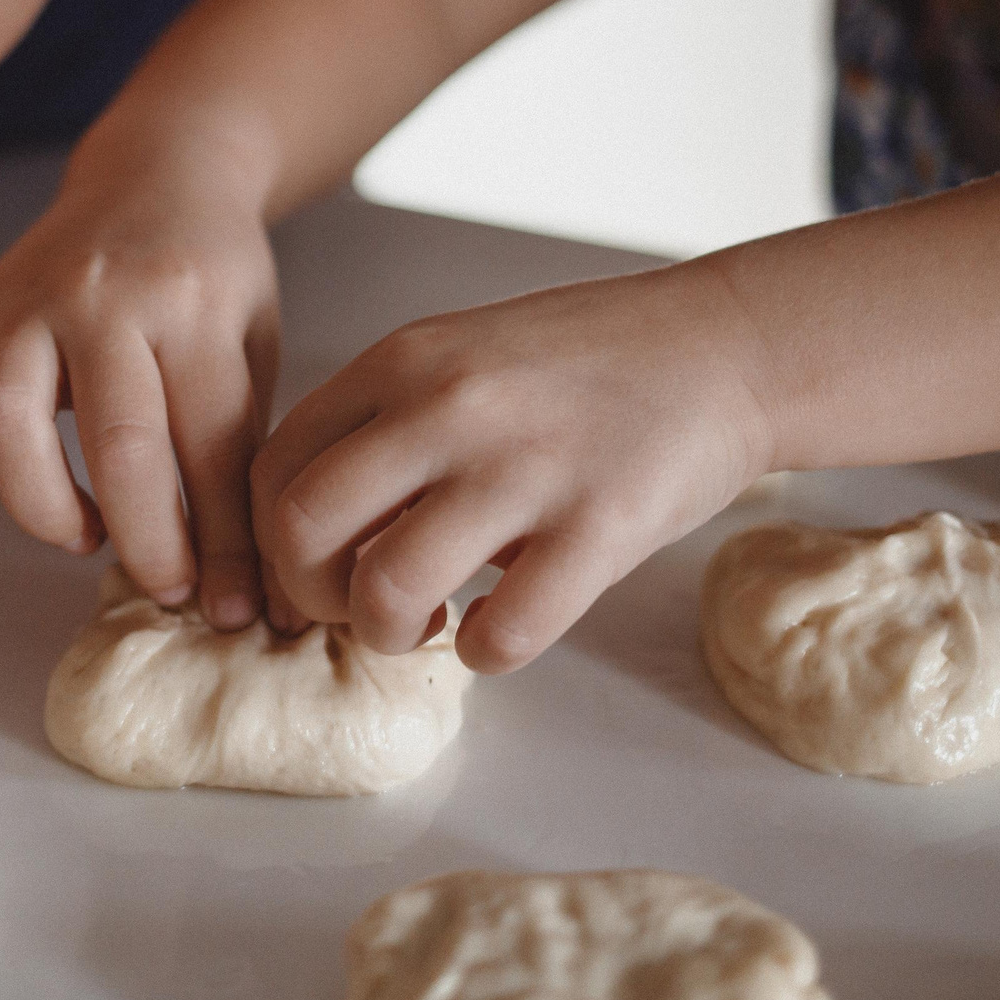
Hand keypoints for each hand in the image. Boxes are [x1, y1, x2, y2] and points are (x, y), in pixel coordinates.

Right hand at [0, 154, 279, 626]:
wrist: (158, 170)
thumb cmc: (215, 274)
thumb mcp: (254, 344)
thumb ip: (239, 448)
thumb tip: (245, 583)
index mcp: (192, 304)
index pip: (212, 450)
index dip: (227, 546)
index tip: (234, 608)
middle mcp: (103, 298)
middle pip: (120, 450)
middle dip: (150, 546)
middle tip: (170, 590)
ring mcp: (26, 298)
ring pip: (3, 422)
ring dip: (42, 508)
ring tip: (83, 536)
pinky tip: (9, 489)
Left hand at [248, 262, 774, 669]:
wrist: (726, 345)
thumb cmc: (584, 365)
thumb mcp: (460, 357)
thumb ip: (384, 427)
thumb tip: (314, 537)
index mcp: (401, 362)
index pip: (273, 469)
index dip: (273, 543)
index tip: (314, 569)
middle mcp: (446, 407)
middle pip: (301, 528)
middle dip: (310, 595)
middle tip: (356, 605)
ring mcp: (522, 467)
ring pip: (384, 590)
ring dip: (389, 634)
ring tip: (428, 621)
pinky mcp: (598, 528)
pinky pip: (500, 634)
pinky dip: (482, 653)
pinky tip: (499, 629)